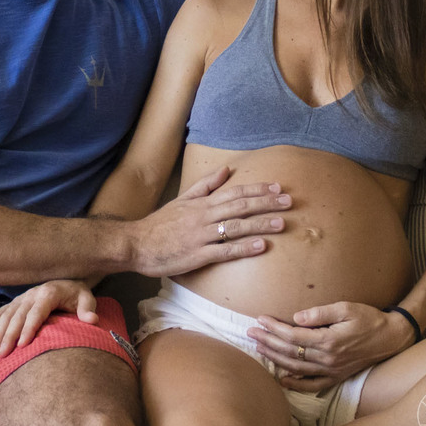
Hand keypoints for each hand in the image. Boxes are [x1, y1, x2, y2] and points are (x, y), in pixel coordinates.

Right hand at [0, 280, 97, 356]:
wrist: (68, 283)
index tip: (22, 345)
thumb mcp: (86, 299)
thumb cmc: (77, 295)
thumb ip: (87, 309)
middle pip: (17, 316)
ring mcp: (22, 298)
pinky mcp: (16, 302)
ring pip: (6, 315)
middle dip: (9, 335)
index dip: (28, 328)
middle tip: (2, 354)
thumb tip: (92, 320)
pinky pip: (0, 312)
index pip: (36, 312)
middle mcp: (32, 294)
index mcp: (48, 293)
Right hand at [130, 166, 290, 277]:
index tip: (277, 187)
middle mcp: (204, 217)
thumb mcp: (181, 200)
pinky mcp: (198, 255)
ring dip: (260, 224)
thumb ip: (204, 185)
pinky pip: (225, 251)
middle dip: (266, 204)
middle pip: (240, 207)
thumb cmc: (159, 224)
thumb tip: (225, 169)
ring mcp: (201, 236)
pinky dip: (244, 248)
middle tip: (289, 202)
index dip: (257, 190)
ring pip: (236, 227)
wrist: (136, 244)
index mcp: (201, 203)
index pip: (234, 192)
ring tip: (282, 223)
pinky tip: (261, 246)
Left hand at [246, 301, 415, 391]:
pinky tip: (281, 378)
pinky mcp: (337, 377)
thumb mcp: (346, 308)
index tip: (260, 319)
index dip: (274, 328)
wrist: (391, 337)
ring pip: (297, 368)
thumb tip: (296, 318)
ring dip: (275, 359)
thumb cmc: (369, 318)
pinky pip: (313, 385)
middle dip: (268, 342)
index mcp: (329, 340)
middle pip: (290, 352)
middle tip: (250, 333)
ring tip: (259, 348)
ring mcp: (332, 370)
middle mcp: (328, 359)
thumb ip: (320, 313)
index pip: (293, 336)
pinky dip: (296, 384)